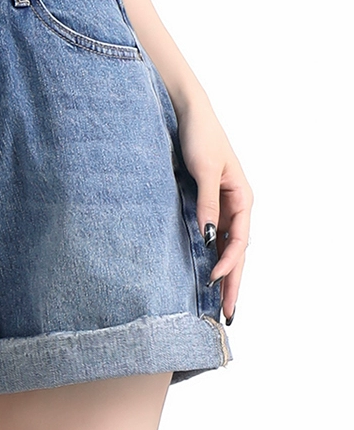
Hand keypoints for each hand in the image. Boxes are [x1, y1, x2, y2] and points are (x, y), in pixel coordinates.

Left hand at [176, 99, 253, 324]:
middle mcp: (234, 206)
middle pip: (237, 252)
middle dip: (233, 282)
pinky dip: (210, 257)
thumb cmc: (199, 137)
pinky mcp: (204, 204)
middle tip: (228, 315)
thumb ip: (207, 203)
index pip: (240, 241)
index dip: (229, 264)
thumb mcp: (204, 170)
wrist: (188, 114)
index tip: (214, 281)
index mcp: (242, 198)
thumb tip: (208, 236)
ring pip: (225, 248)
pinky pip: (211, 237)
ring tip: (220, 304)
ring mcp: (220, 207)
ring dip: (224, 275)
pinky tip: (205, 273)